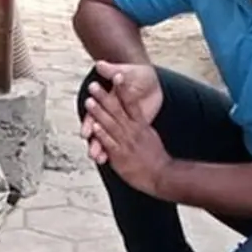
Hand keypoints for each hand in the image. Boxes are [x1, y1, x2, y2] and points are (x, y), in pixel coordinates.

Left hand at [83, 76, 172, 195]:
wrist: (162, 175)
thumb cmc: (156, 157)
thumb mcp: (149, 136)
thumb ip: (139, 125)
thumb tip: (134, 117)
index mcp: (140, 124)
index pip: (131, 102)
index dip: (122, 89)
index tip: (117, 76)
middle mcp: (133, 130)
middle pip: (117, 110)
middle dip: (104, 97)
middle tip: (93, 85)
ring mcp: (126, 142)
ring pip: (110, 124)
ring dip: (98, 112)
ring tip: (88, 101)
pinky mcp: (120, 155)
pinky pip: (109, 143)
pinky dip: (101, 134)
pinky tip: (93, 127)